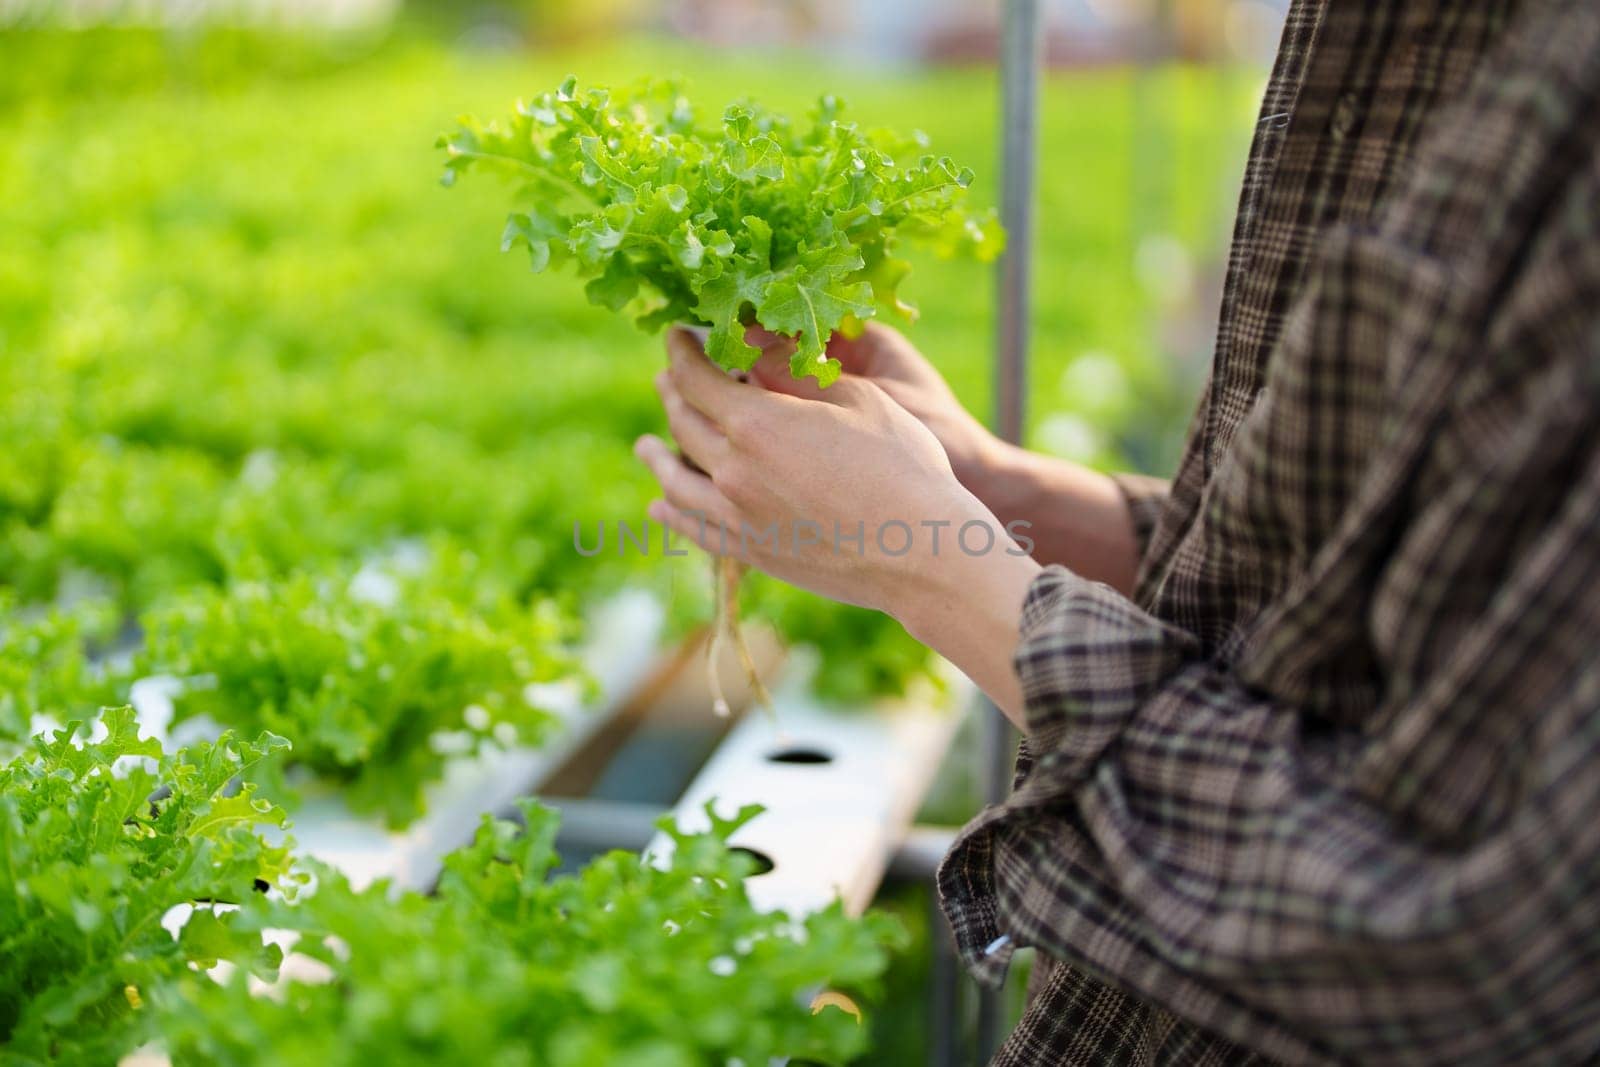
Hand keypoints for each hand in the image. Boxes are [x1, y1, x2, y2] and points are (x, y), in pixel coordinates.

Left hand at [634, 329, 1039, 721]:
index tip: (677, 339)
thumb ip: (796, 376)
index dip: (682, 354)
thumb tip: (756, 353)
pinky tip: (661, 507)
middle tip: (669, 381)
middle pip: (683, 425)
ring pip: (677, 481)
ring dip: (658, 458)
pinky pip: (694, 528)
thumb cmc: (902, 466)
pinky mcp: (751, 553)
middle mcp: (733, 470)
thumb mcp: (857, 399)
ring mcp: (737, 517)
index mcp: (756, 423)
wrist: (920, 553)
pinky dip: (672, 513)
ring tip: (645, 448)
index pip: (697, 379)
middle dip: (673, 395)